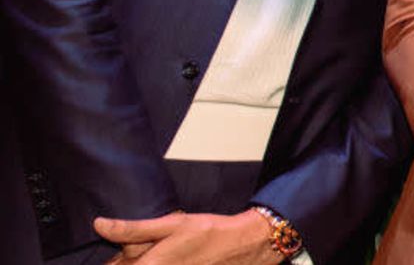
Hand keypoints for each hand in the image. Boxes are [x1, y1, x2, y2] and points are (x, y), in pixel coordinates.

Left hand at [94, 210, 280, 264]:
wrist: (242, 245)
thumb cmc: (208, 232)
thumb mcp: (170, 224)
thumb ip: (132, 229)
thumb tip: (99, 225)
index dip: (116, 258)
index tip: (128, 247)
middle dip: (131, 258)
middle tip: (154, 244)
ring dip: (147, 260)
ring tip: (170, 251)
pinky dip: (162, 262)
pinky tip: (178, 258)